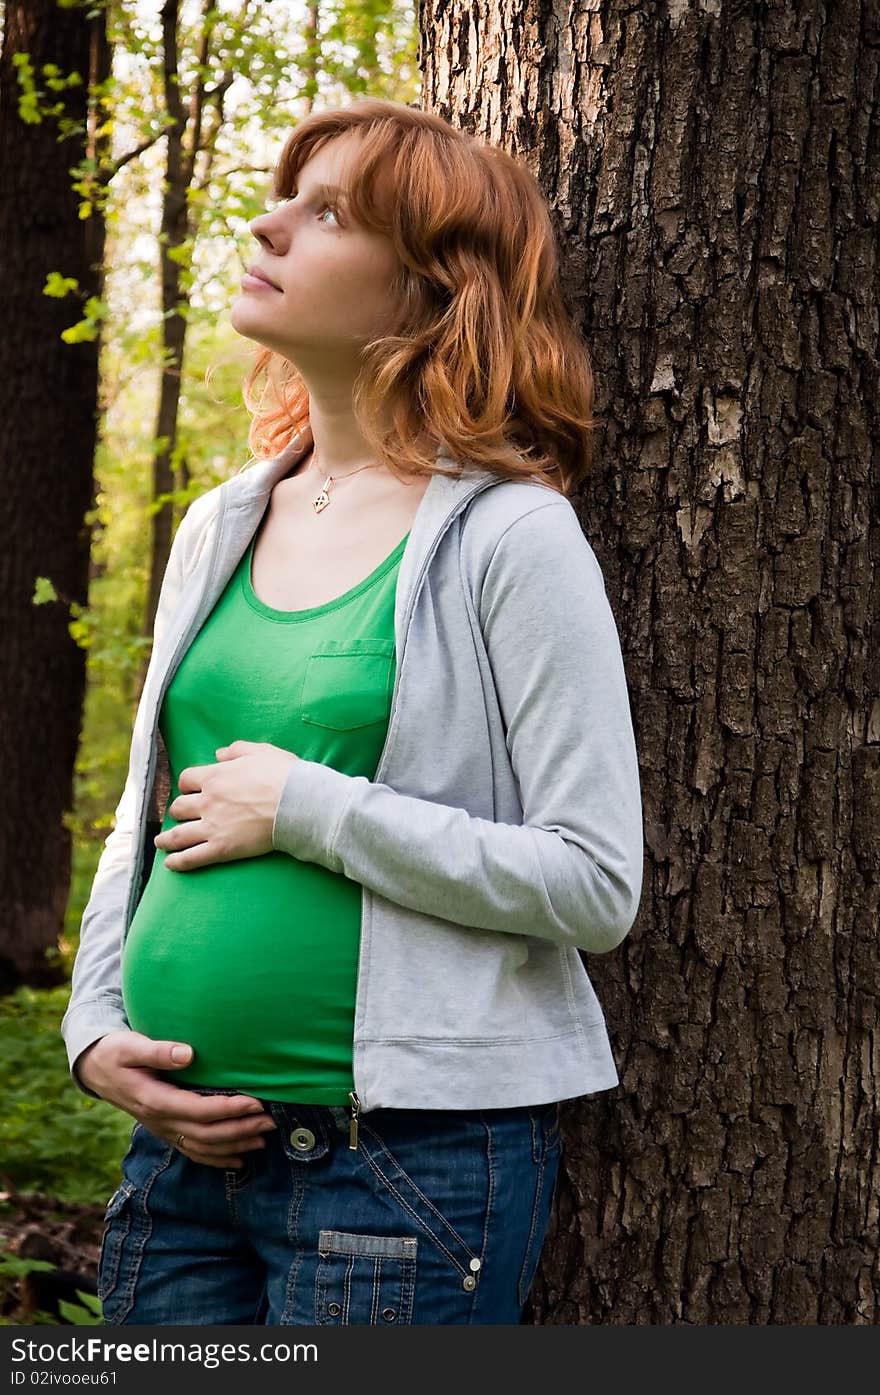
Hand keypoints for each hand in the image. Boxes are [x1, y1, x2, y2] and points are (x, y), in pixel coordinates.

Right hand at [75, 1032, 277, 1168]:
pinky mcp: (166, 1131)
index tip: (255, 1101)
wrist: (96, 1069)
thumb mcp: (131, 1046)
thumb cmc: (116, 1052)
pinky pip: (193, 1151)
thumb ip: (159, 1051)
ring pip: (202, 1147)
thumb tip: (187, 1054)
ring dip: (234, 1145)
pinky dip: (217, 1159)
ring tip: (263, 1138)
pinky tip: (239, 1160)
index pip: (198, 1110)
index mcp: (154, 1100)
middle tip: (270, 1121)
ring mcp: (163, 1129)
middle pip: (206, 1134)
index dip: (228, 1109)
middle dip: (240, 1129)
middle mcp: (160, 1121)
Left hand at [154, 739, 298, 870]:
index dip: (187, 785)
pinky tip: (170, 864)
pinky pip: (193, 857)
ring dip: (167, 839)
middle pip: (179, 807)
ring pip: (178, 834)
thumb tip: (219, 753)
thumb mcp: (260, 751)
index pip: (187, 779)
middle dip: (178, 811)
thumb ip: (236, 750)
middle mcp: (208, 801)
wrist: (297, 803)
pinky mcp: (222, 848)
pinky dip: (179, 861)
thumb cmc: (283, 775)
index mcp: (215, 777)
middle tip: (180, 815)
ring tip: (161, 843)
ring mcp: (212, 826)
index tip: (190, 789)